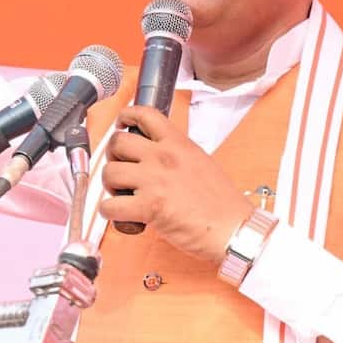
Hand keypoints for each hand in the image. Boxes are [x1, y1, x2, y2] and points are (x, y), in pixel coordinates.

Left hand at [99, 106, 254, 262]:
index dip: (126, 116)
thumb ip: (176, 154)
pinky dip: (109, 212)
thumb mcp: (200, 161)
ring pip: (109, 172)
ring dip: (110, 185)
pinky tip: (122, 216)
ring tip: (122, 194)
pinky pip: (109, 206)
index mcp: (178, 143)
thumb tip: (154, 156)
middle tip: (121, 170)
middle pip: (117, 142)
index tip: (121, 124)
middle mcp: (163, 157)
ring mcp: (154, 180)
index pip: (145, 114)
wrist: (233, 228)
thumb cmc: (222, 202)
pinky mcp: (149, 207)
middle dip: (113, 156)